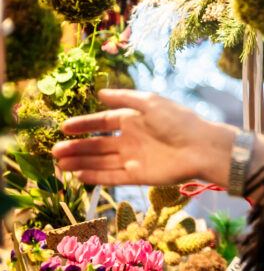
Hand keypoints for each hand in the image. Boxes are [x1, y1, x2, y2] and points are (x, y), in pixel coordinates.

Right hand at [52, 89, 236, 186]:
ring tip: (59, 163)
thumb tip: (100, 93)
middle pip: (98, 144)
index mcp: (134, 119)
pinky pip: (112, 177)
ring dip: (81, 162)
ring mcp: (133, 158)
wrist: (200, 147)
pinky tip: (78, 175)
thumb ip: (125, 99)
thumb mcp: (151, 103)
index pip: (103, 121)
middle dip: (77, 147)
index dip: (84, 124)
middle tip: (55, 150)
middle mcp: (131, 139)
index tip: (64, 126)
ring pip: (101, 161)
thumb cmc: (178, 121)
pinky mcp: (138, 176)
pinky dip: (95, 176)